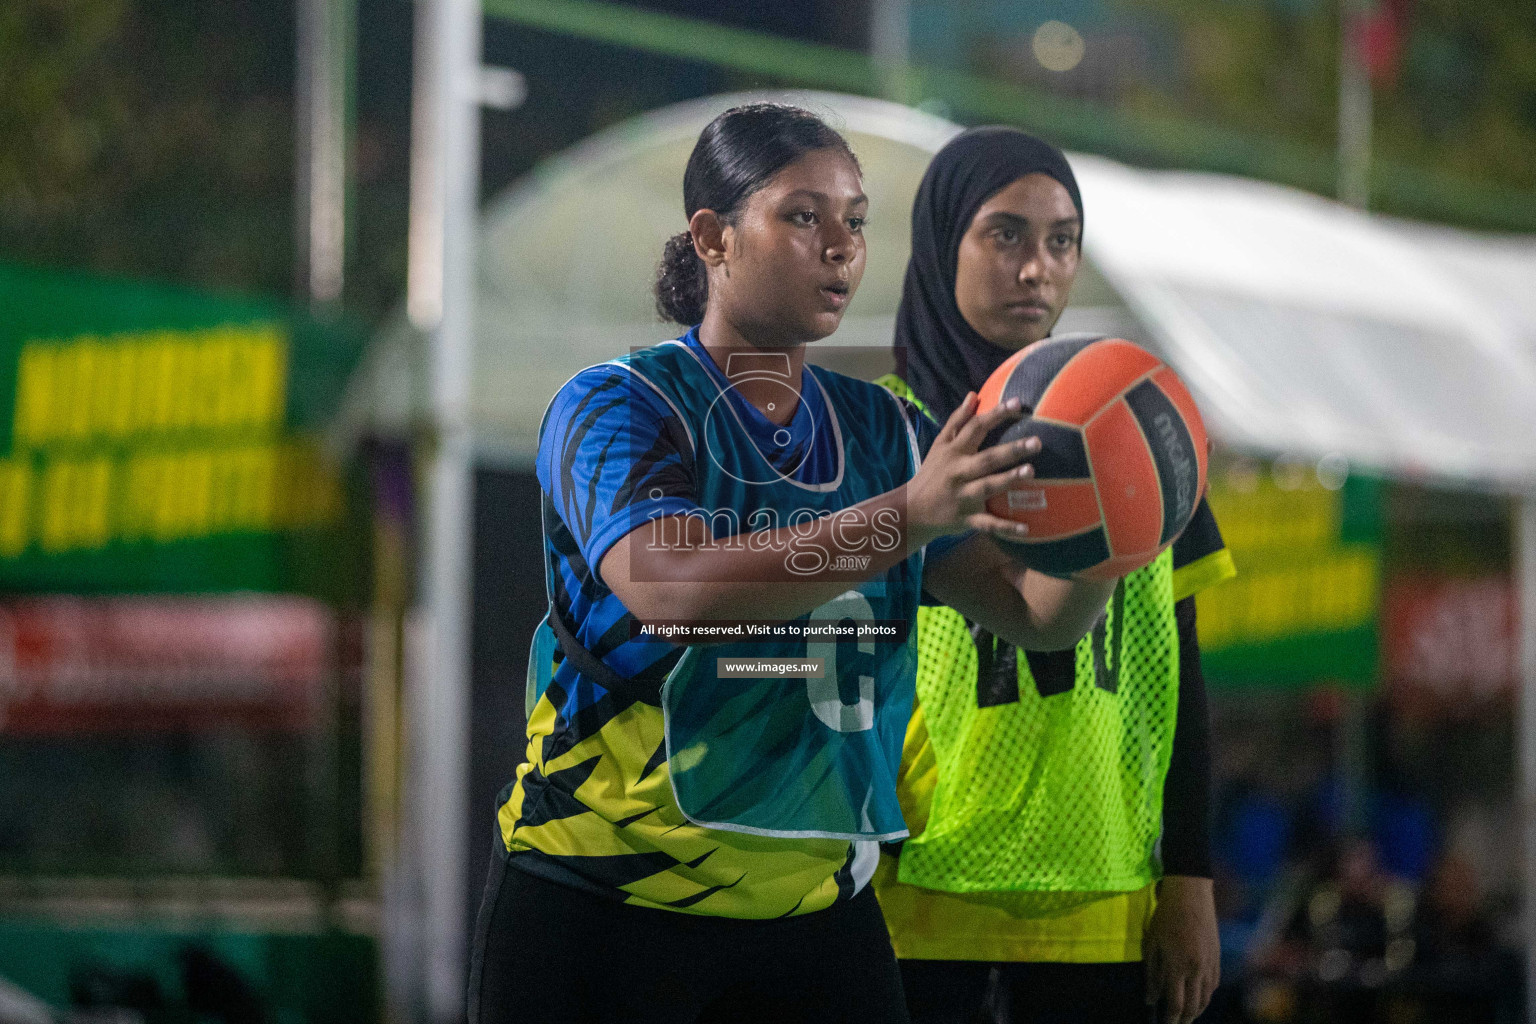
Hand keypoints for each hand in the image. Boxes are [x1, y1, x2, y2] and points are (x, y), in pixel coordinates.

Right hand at [905, 391, 1039, 547]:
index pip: (975, 428)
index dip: (995, 415)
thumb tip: (973, 395)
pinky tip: (1026, 529)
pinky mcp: (965, 518)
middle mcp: (958, 472)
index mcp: (953, 452)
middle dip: (1010, 450)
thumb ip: (958, 421)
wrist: (911, 510)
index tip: (1017, 403)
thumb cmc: (932, 473)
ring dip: (1008, 480)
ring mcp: (962, 496)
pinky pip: (987, 523)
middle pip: (986, 458)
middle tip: (1037, 442)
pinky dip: (1005, 527)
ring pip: (986, 487)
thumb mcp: (940, 445)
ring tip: (1031, 472)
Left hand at [1145, 875, 1219, 1023]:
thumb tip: (1150, 998)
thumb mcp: (1152, 943)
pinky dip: (1206, 996)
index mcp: (1177, 966)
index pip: (1175, 1003)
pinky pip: (1214, 985)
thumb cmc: (1166, 916)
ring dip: (1197, 1011)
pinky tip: (1200, 999)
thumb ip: (1152, 974)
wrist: (1191, 895)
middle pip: (1193, 1005)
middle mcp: (1197, 969)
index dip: (1170, 1018)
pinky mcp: (1217, 958)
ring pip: (1206, 998)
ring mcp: (1210, 964)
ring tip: (1187, 1016)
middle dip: (1184, 1019)